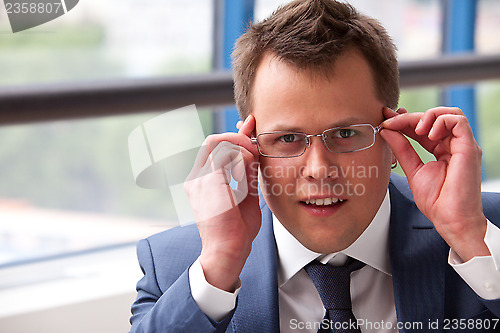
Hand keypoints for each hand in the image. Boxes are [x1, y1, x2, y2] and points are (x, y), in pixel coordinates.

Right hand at [184, 115, 260, 291]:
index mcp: (203, 180)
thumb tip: (253, 150)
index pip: (215, 147)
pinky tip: (246, 171)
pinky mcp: (207, 183)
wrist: (228, 253)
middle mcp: (197, 177)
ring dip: (240, 146)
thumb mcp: (246, 195)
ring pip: (217, 142)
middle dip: (238, 138)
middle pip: (213, 140)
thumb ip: (247, 173)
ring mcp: (199, 179)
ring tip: (252, 161)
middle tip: (255, 149)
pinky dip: (239, 157)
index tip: (251, 128)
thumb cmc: (237, 230)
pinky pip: (223, 155)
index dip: (235, 135)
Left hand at [380, 107, 489, 261]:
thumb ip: (401, 149)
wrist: (450, 218)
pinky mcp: (469, 147)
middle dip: (409, 116)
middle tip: (391, 121)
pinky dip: (440, 121)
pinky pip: (458, 120)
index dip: (404, 120)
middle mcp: (453, 145)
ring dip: (428, 115)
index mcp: (441, 150)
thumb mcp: (412, 169)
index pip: (423, 127)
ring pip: (449, 113)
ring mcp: (462, 145)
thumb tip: (387, 131)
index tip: (386, 119)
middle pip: (433, 118)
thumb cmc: (437, 201)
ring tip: (415, 130)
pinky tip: (428, 134)